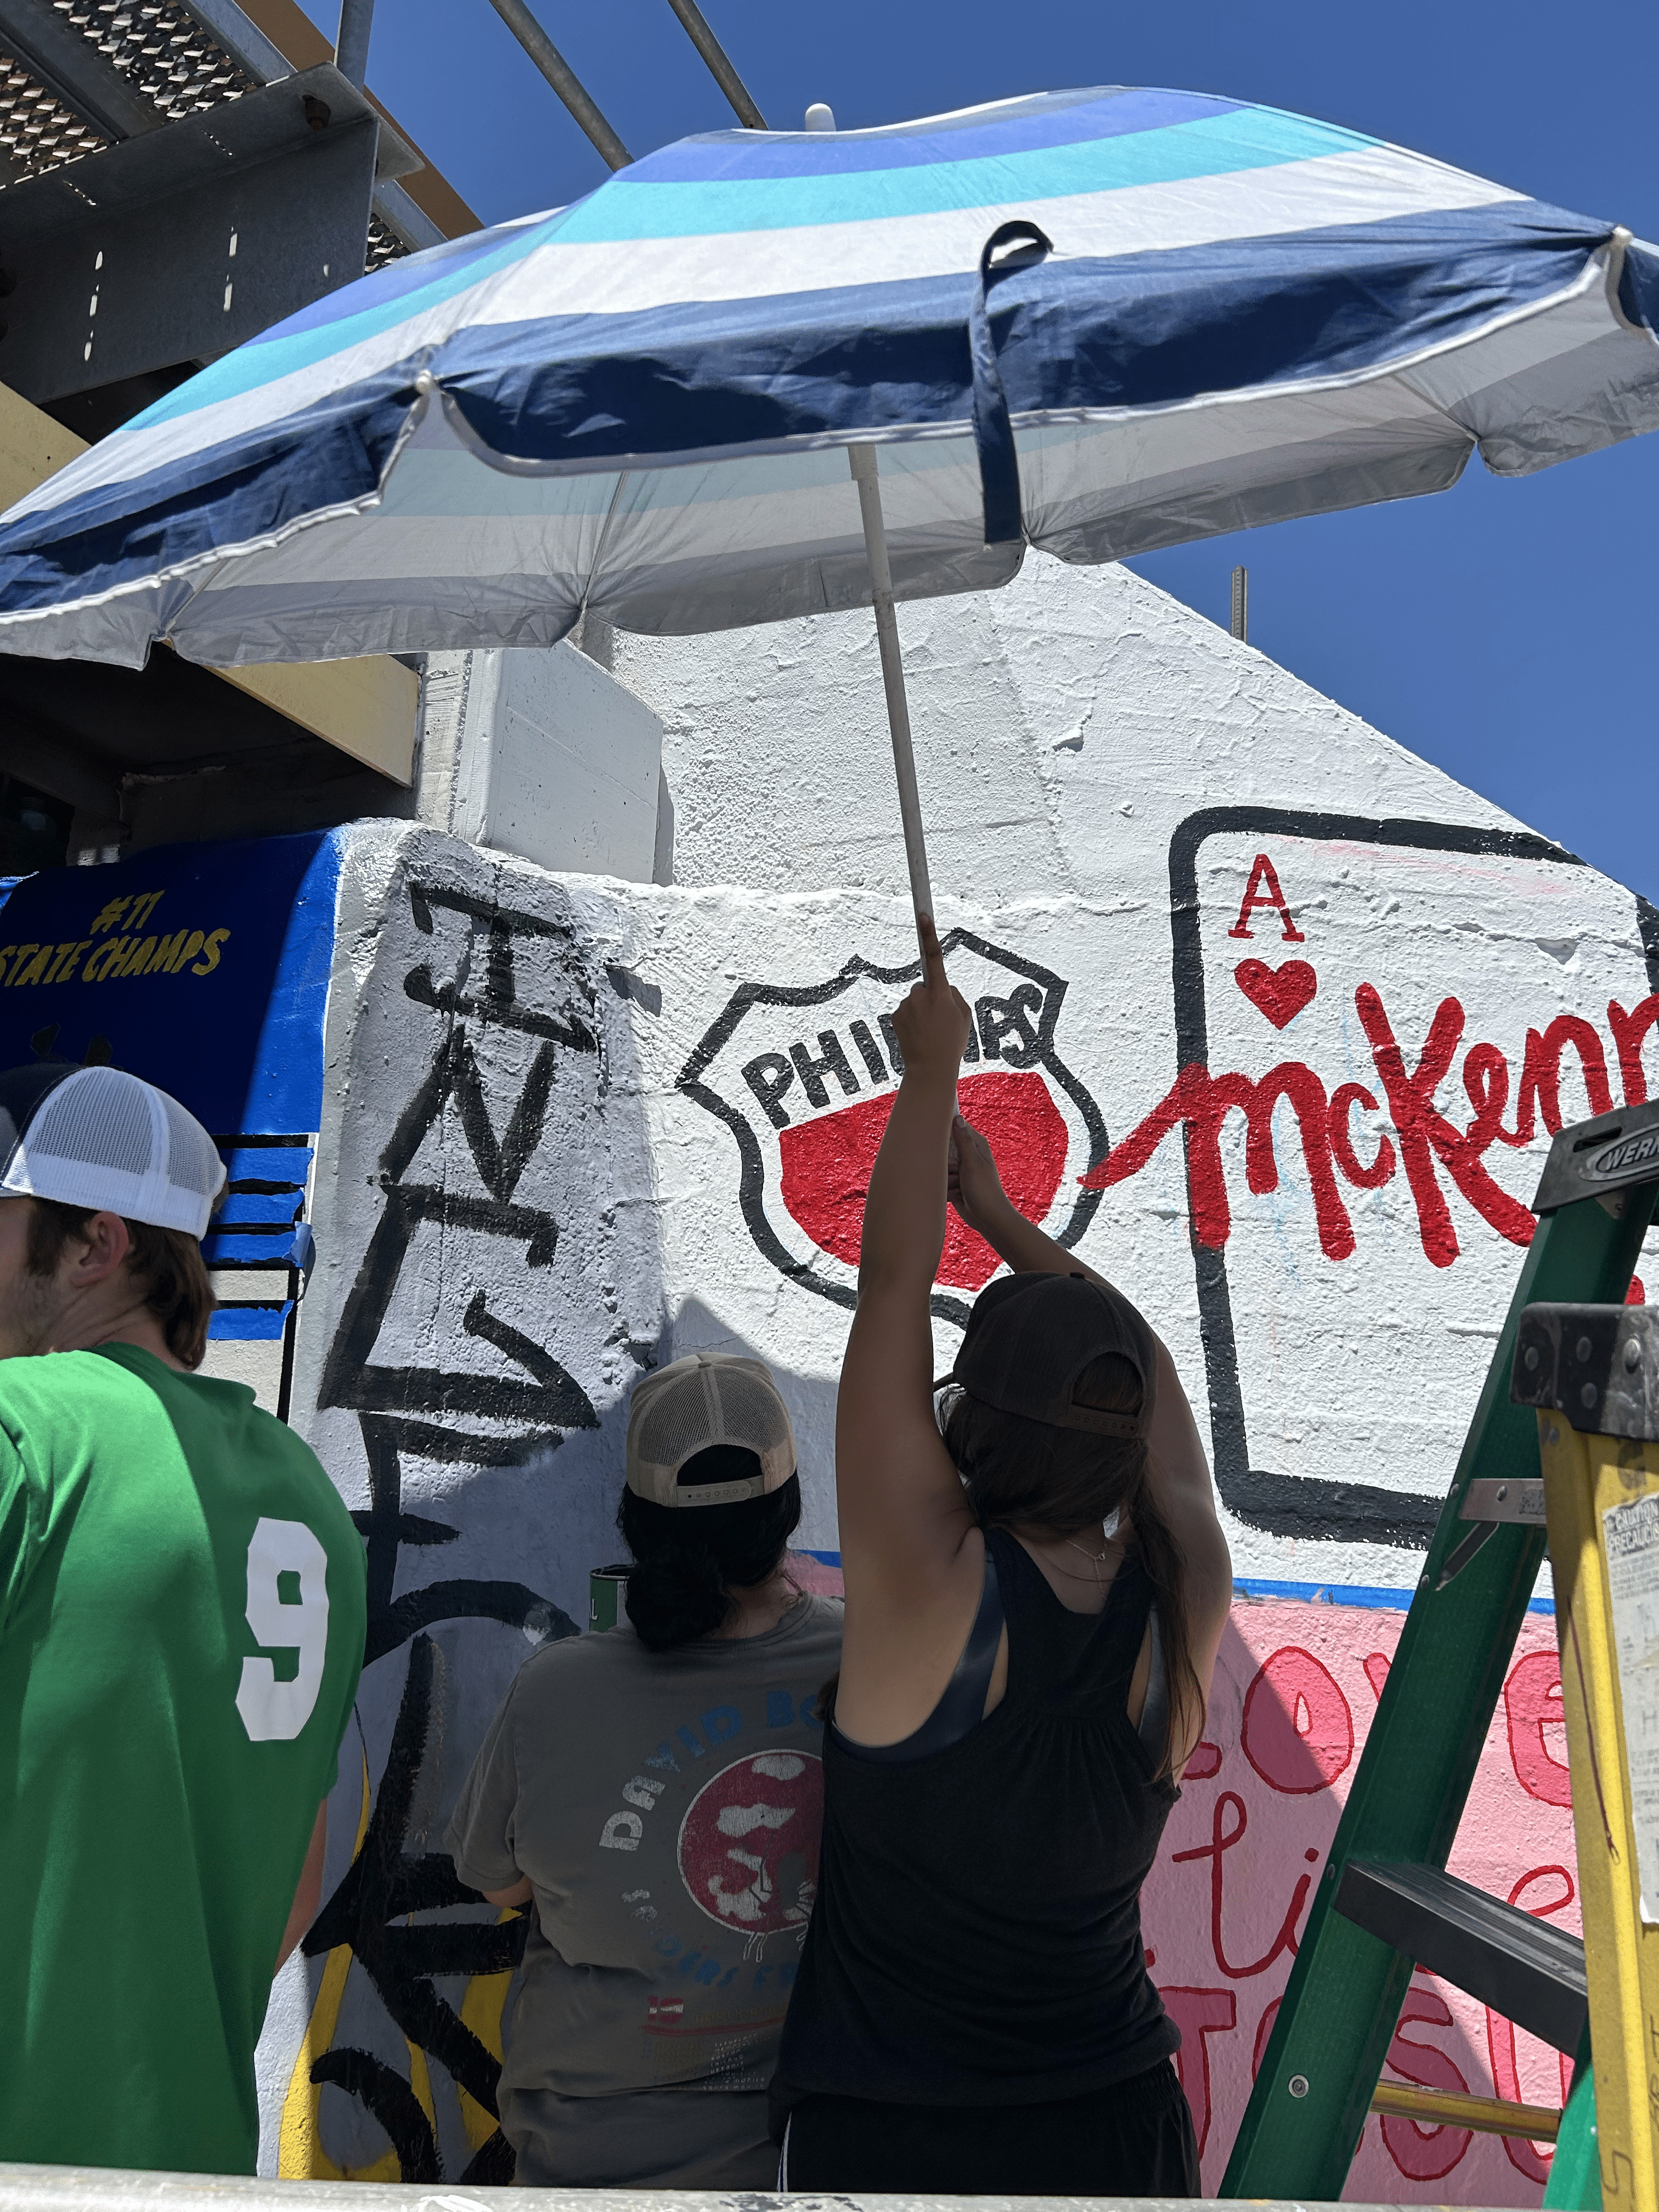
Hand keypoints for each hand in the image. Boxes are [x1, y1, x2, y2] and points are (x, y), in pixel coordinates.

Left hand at [891, 914, 970, 1085]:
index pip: (935, 957)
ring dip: (922, 1010)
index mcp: (940, 993)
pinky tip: (919, 1035)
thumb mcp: (964, 1016)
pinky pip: (907, 1010)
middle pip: (926, 985)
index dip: (930, 935)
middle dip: (932, 996)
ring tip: (930, 1031)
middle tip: (940, 1020)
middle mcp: (919, 996)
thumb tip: (941, 987)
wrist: (929, 1070)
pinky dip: (912, 1019)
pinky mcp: (895, 1016)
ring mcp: (905, 1006)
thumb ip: (953, 995)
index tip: (922, 914)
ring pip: (916, 999)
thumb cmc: (951, 1043)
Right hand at [948, 1112, 1010, 1234]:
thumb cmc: (984, 1189)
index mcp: (975, 1145)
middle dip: (945, 1162)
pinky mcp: (953, 1184)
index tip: (937, 1134)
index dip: (946, 1130)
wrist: (987, 1218)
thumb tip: (957, 1117)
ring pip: (939, 1167)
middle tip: (957, 1170)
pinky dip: (946, 1189)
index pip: (956, 1127)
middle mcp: (967, 1156)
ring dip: (946, 1178)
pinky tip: (958, 1195)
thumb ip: (964, 1141)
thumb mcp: (973, 1163)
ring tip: (960, 1185)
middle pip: (943, 1149)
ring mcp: (959, 1170)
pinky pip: (940, 1182)